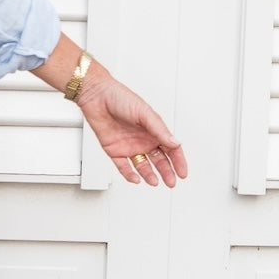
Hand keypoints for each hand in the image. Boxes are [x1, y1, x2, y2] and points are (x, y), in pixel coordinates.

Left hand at [77, 68, 187, 186]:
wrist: (96, 96)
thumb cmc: (119, 97)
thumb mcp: (144, 113)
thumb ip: (160, 130)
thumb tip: (175, 142)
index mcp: (154, 129)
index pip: (171, 148)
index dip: (178, 161)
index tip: (182, 172)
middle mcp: (143, 139)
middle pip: (159, 160)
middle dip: (167, 172)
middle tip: (171, 182)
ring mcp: (129, 146)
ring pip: (143, 166)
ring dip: (150, 175)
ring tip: (155, 182)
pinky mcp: (115, 151)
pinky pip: (124, 167)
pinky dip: (130, 174)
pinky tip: (136, 179)